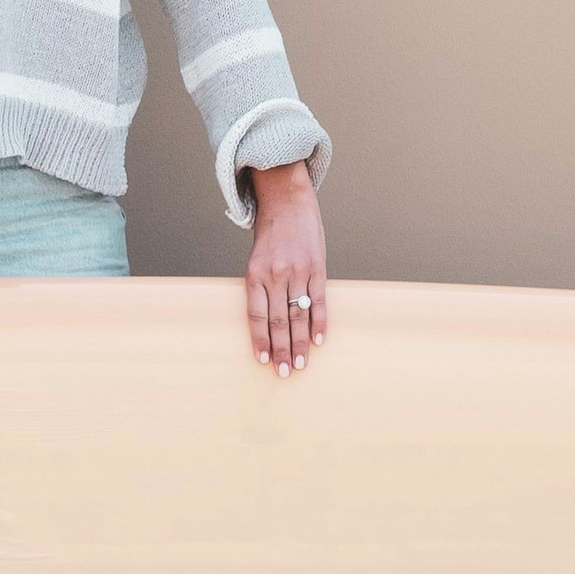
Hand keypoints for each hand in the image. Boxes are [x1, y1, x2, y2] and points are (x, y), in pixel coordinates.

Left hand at [243, 160, 326, 373]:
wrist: (287, 201)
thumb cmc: (269, 234)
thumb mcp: (256, 259)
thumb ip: (260, 288)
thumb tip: (265, 324)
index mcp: (255, 274)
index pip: (257, 315)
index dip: (260, 339)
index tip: (263, 360)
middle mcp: (276, 274)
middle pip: (279, 320)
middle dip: (281, 349)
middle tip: (284, 373)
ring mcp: (298, 270)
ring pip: (299, 315)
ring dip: (300, 343)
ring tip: (300, 364)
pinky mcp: (317, 266)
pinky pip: (319, 299)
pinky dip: (319, 322)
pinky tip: (318, 340)